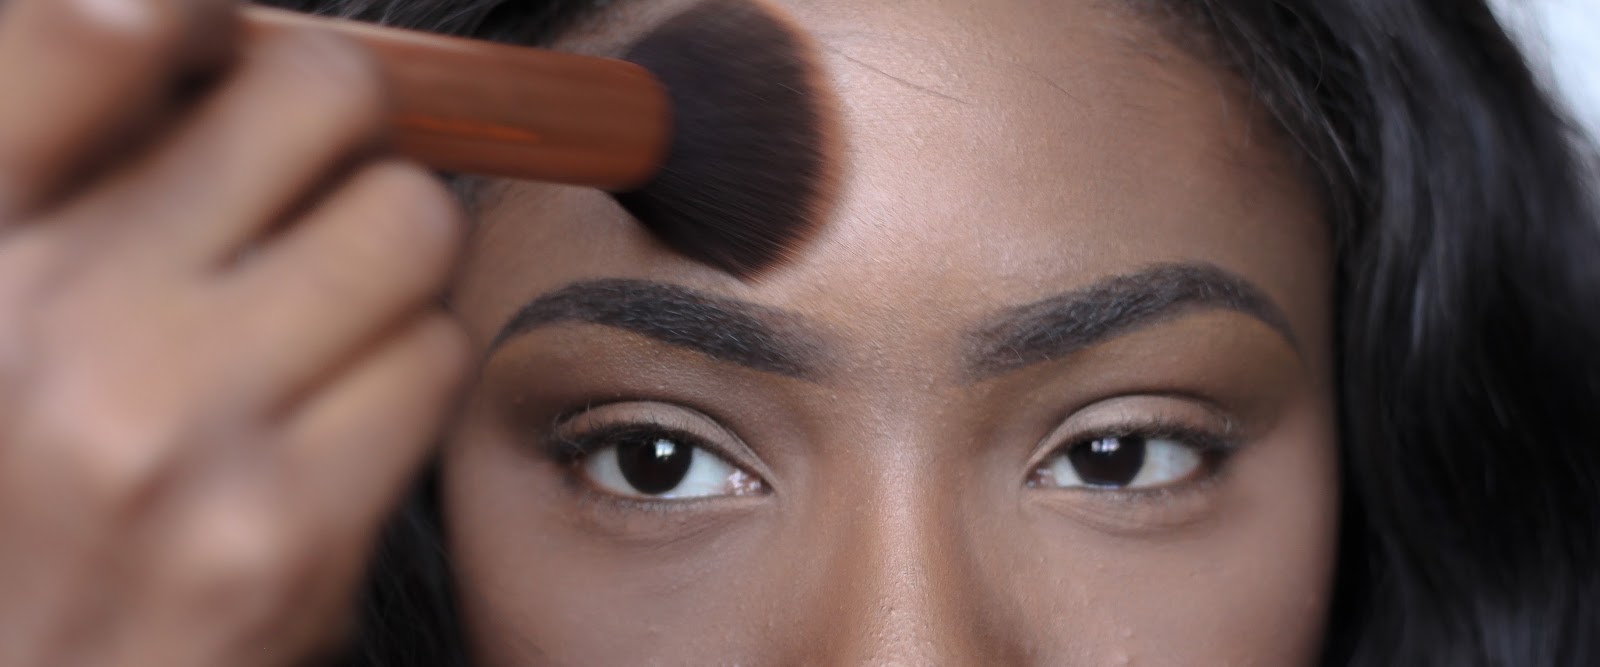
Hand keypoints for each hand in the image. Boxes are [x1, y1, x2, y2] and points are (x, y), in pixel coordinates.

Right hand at [0, 0, 467, 663]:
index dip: (197, 12)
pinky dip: (403, 365)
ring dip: (386, 252)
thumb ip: (70, 171)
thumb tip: (207, 45)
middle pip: (322, 95)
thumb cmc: (14, 495)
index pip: (99, 29)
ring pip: (412, 224)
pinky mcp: (294, 534)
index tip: (217, 40)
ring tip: (316, 308)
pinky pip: (435, 357)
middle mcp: (58, 333)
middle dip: (337, 118)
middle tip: (308, 166)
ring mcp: (187, 437)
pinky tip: (329, 410)